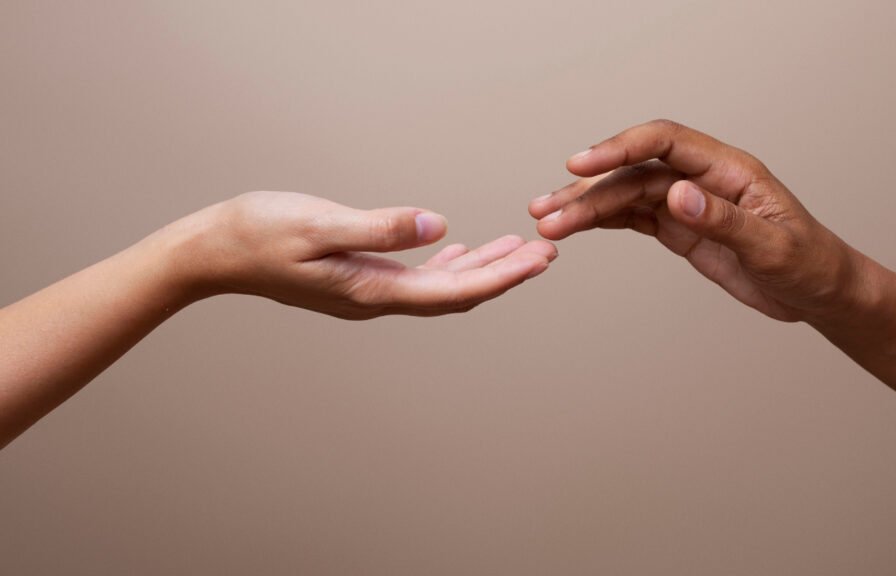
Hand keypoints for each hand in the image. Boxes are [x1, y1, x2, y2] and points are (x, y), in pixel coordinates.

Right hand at [171, 191, 556, 318]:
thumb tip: (441, 227)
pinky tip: (460, 249)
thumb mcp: (319, 223)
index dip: (502, 277)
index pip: (454, 291)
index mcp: (372, 290)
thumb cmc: (258, 234)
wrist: (211, 253)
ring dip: (481, 268)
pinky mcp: (357, 278)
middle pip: (456, 293)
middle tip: (546, 252)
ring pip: (439, 286)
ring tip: (518, 249)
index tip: (539, 260)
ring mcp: (366, 291)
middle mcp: (375, 299)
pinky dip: (446, 264)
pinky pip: (416, 277)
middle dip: (504, 274)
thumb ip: (381, 228)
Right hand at [528, 119, 865, 322]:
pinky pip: (633, 217)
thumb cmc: (810, 264)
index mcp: (729, 170)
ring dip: (585, 207)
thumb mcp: (773, 247)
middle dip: (588, 190)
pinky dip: (602, 220)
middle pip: (633, 172)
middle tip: (547, 210)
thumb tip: (677, 194)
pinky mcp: (681, 228)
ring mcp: (688, 203)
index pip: (664, 143)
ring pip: (626, 195)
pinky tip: (574, 226)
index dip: (620, 147)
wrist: (819, 293)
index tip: (581, 165)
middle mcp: (702, 179)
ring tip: (546, 222)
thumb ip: (724, 219)